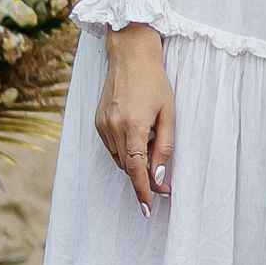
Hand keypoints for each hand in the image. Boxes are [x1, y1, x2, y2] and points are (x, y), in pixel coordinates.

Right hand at [95, 25, 174, 209]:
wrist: (130, 55)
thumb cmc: (154, 82)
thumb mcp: (168, 114)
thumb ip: (164, 146)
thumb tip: (158, 175)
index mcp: (133, 126)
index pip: (136, 170)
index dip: (142, 191)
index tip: (148, 209)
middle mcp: (113, 128)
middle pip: (127, 167)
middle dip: (143, 180)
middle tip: (163, 185)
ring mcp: (102, 125)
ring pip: (118, 159)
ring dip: (134, 164)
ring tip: (151, 148)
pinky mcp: (97, 122)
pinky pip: (111, 147)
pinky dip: (124, 151)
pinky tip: (137, 137)